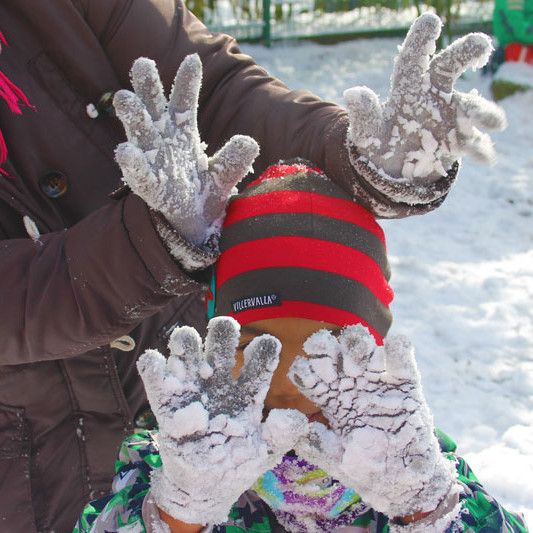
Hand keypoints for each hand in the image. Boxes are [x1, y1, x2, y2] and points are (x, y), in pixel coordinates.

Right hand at [113, 55, 258, 246]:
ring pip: (140, 133)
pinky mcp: (149, 184)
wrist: (191, 221)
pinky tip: (126, 151)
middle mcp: (163, 139)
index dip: (187, 82)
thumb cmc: (203, 191)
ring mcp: (152, 160)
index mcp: (182, 131)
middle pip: (154, 107)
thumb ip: (233, 160)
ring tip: (125, 98)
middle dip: (148, 87)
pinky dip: (133, 162)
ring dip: (132, 116)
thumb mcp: (223, 175)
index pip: (183, 101)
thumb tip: (250, 142)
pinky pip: (139, 173)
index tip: (193, 59)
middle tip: (142, 63)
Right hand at [137, 317, 307, 524]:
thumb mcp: (266, 451)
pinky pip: (157, 383)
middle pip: (221, 348)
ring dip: (186, 344)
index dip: (263, 351)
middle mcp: (219, 383)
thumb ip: (283, 434)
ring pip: (188, 357)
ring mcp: (193, 392)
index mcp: (247, 391)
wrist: (206, 489)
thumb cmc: (238, 464)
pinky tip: (154, 360)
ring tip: (186, 339)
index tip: (266, 344)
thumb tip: (295, 415)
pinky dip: (153, 369)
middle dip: (222, 334)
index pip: (257, 362)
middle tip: (223, 326)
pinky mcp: (168, 408)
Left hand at [288, 325, 458, 522]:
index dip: (305, 369)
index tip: (303, 366)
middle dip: (326, 346)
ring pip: (365, 350)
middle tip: (322, 344)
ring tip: (356, 342)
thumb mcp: (335, 459)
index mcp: (328, 397)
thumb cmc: (364, 469)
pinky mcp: (406, 385)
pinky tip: (396, 346)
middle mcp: (349, 383)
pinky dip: (400, 350)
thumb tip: (288, 424)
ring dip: (359, 342)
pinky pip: (402, 362)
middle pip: (334, 355)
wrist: (404, 482)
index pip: (311, 376)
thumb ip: (315, 442)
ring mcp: (377, 380)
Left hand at [344, 13, 505, 208]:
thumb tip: (352, 94)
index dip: (420, 40)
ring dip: (483, 111)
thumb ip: (364, 116)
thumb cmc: (380, 147)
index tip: (430, 20)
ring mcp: (451, 117)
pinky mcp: (460, 141)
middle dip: (465, 53)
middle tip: (482, 45)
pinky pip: (475, 143)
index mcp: (409, 89)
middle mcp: (434, 96)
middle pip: (450, 67)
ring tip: (494, 122)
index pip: (413, 60)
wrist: (395, 172)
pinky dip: (481, 149)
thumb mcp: (368, 136)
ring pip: (471, 106)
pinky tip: (485, 158)